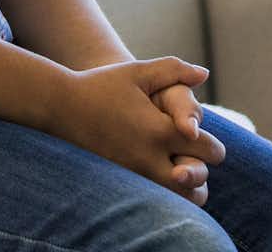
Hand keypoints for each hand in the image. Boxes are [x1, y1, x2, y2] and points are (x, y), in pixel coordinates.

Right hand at [48, 58, 226, 203]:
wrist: (60, 107)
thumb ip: (174, 70)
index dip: (212, 146)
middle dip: (202, 171)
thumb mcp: (138, 72)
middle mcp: (149, 159)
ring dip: (185, 188)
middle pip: (197, 182)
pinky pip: (154, 200)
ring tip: (178, 169)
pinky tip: (157, 173)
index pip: (207, 150)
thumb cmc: (101, 86)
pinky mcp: (120, 183)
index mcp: (159, 131)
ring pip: (177, 200)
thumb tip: (204, 73)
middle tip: (192, 157)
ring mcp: (133, 176)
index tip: (198, 137)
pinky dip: (164, 193)